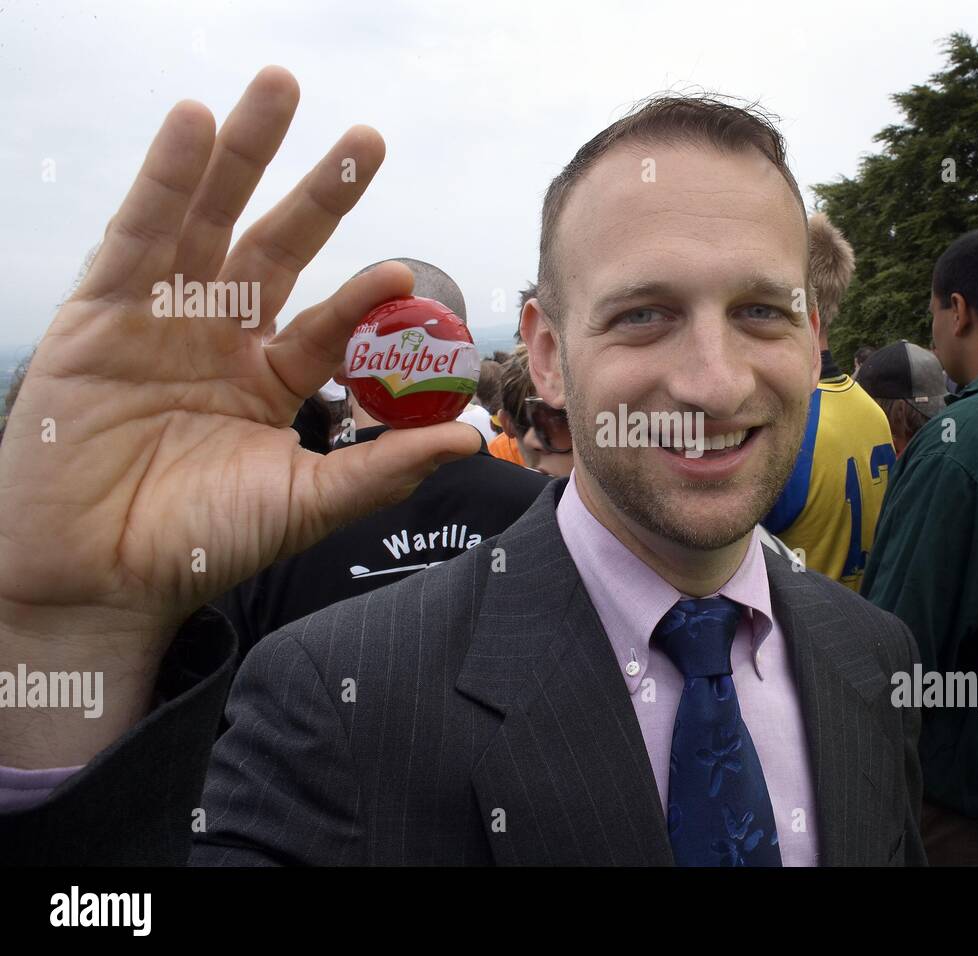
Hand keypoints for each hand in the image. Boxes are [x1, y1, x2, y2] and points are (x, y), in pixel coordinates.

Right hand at [0, 68, 480, 764]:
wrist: (103, 579)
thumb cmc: (201, 546)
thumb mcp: (304, 503)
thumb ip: (382, 469)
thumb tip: (470, 438)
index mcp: (269, 379)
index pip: (327, 321)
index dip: (362, 294)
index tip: (404, 269)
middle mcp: (220, 339)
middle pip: (276, 245)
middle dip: (318, 189)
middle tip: (369, 137)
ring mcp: (159, 320)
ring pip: (208, 220)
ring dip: (242, 154)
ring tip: (281, 88)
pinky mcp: (98, 315)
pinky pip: (136, 235)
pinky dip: (163, 179)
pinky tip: (194, 124)